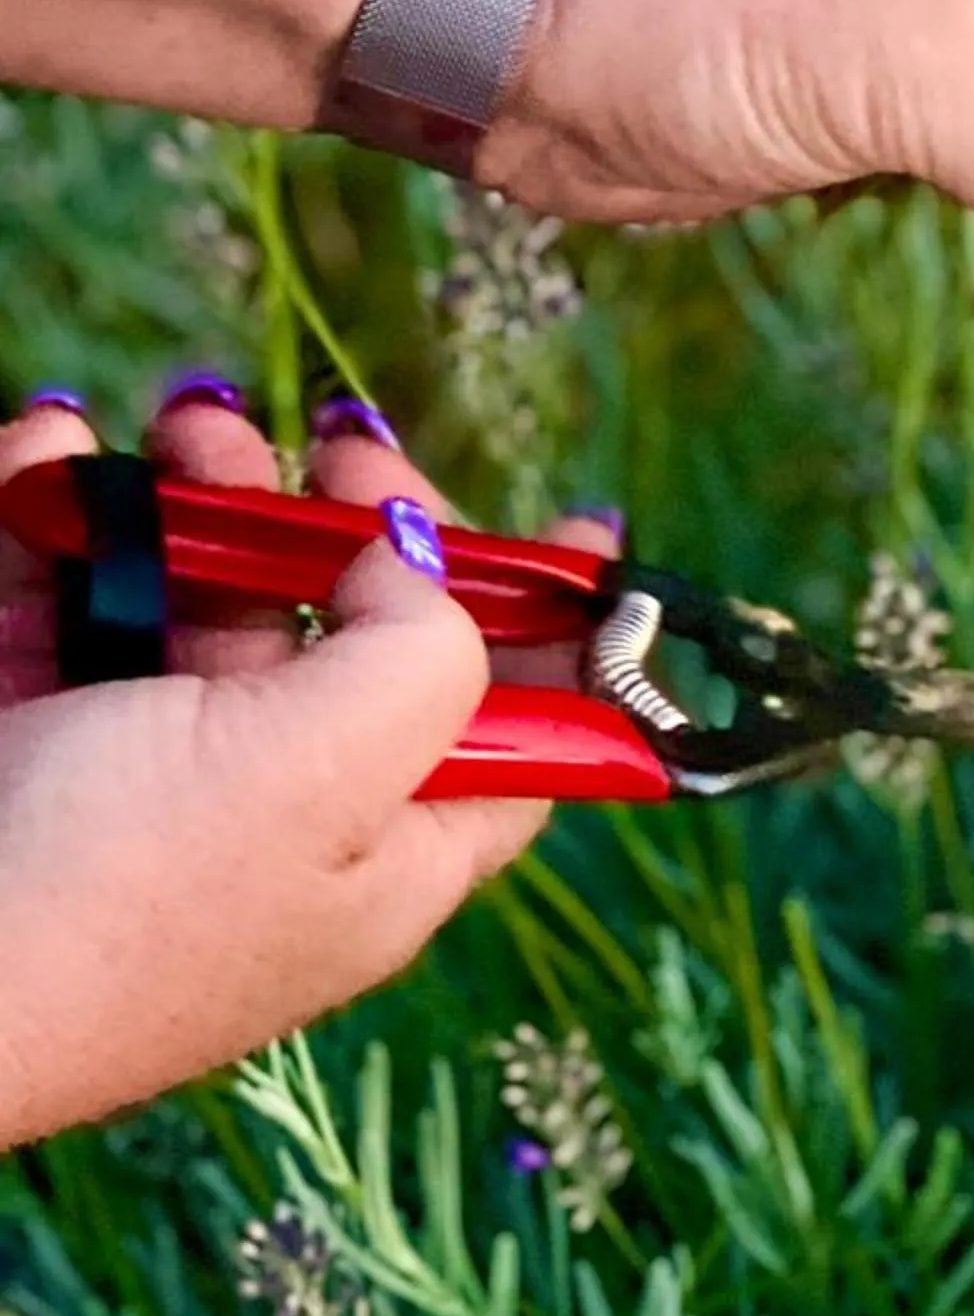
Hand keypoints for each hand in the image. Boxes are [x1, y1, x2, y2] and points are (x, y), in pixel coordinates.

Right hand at [0, 386, 614, 1147]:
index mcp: (385, 855)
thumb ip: (423, 651)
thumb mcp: (324, 772)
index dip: (556, 631)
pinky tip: (48, 456)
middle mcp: (280, 814)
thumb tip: (417, 557)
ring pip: (205, 588)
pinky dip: (62, 510)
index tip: (576, 521)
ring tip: (180, 419)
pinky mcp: (33, 727)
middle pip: (353, 629)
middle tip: (328, 435)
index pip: (519, 733)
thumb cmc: (110, 895)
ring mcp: (146, 773)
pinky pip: (72, 590)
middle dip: (340, 510)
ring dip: (200, 480)